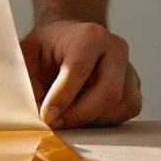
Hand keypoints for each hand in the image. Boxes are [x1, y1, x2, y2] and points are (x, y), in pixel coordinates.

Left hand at [20, 20, 141, 129]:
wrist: (67, 38)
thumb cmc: (47, 47)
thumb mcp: (27, 57)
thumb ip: (28, 83)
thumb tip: (35, 116)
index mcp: (90, 36)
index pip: (79, 71)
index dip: (63, 98)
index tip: (46, 116)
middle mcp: (115, 50)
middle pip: (108, 92)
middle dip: (79, 115)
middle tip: (55, 123)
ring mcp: (129, 68)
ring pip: (120, 106)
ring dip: (92, 119)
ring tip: (66, 116)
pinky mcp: (134, 86)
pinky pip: (126, 111)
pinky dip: (104, 120)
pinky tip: (82, 113)